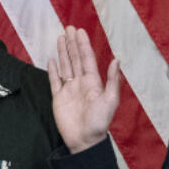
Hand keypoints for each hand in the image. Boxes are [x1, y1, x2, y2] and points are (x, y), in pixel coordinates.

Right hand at [47, 26, 120, 153]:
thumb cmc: (99, 122)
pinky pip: (54, 81)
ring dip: (62, 53)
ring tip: (59, 38)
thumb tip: (116, 59)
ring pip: (65, 67)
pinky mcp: (58, 98)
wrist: (84, 140)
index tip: (79, 32)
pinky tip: (51, 60)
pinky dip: (52, 70)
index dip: (82, 45)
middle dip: (71, 44)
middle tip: (68, 28)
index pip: (86, 59)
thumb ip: (112, 80)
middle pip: (75, 59)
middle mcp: (80, 83)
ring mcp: (68, 90)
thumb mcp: (110, 100)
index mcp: (93, 82)